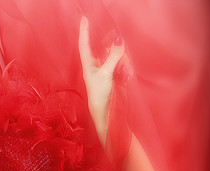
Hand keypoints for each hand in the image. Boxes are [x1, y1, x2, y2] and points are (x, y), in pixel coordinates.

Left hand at [78, 16, 124, 147]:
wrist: (107, 113)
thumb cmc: (100, 95)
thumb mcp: (106, 73)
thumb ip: (113, 56)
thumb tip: (119, 39)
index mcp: (89, 65)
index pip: (85, 44)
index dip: (84, 31)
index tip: (85, 18)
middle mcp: (97, 66)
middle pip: (103, 47)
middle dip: (110, 42)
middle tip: (116, 38)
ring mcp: (107, 71)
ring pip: (115, 55)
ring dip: (120, 57)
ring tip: (121, 69)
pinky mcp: (116, 77)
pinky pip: (122, 65)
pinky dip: (125, 67)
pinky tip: (124, 76)